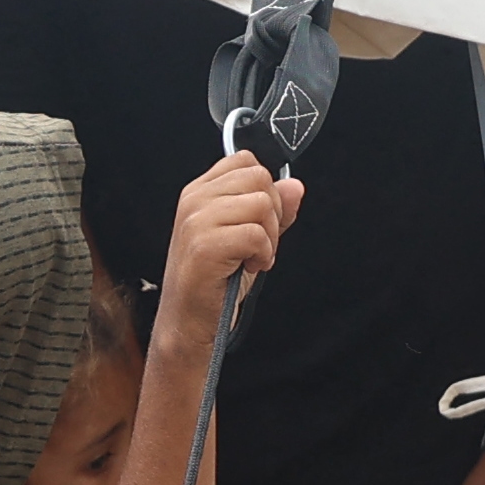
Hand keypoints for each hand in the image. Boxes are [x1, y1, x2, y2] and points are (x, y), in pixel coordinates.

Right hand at [146, 149, 302, 358]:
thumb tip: (295, 186)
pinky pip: (256, 234)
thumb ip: (272, 210)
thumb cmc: (215, 283)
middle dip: (272, 214)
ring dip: (269, 237)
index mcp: (199, 191)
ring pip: (261, 203)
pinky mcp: (204, 245)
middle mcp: (194, 200)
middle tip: (259, 245)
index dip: (265, 190)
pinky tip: (249, 268)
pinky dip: (263, 254)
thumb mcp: (249, 239)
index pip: (245, 161)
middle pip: (258, 178)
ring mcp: (196, 221)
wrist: (189, 322)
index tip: (257, 222)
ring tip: (252, 258)